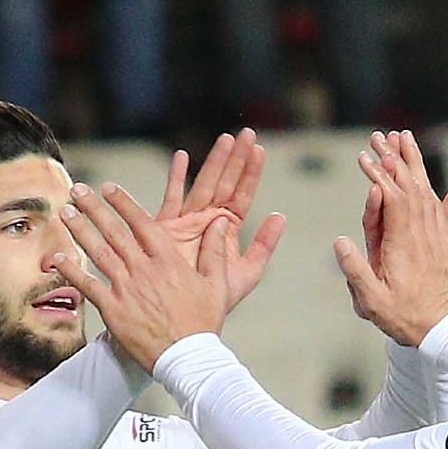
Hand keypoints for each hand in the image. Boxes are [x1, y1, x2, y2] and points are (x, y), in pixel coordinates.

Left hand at [54, 180, 247, 366]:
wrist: (188, 360)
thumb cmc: (203, 325)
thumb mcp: (217, 285)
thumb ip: (215, 251)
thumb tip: (221, 221)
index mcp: (168, 260)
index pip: (141, 222)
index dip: (123, 202)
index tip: (108, 188)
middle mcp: (143, 269)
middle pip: (114, 231)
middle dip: (93, 207)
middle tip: (77, 190)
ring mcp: (126, 289)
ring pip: (98, 252)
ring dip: (80, 230)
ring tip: (65, 213)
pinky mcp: (113, 310)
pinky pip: (87, 286)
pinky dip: (71, 271)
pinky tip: (57, 258)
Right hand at [155, 129, 287, 313]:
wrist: (185, 315)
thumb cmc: (215, 300)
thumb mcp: (247, 274)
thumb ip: (264, 246)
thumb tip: (281, 216)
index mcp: (228, 229)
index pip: (243, 195)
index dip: (251, 173)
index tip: (260, 150)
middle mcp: (208, 220)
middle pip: (225, 183)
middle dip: (236, 159)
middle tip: (246, 134)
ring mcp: (188, 221)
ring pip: (203, 184)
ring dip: (214, 162)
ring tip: (225, 139)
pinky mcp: (166, 227)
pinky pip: (171, 199)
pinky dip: (176, 179)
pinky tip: (182, 158)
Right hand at [334, 128, 447, 346]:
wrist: (439, 328)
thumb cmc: (402, 316)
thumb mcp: (371, 299)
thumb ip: (355, 270)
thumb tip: (340, 240)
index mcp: (400, 242)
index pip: (389, 197)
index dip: (377, 175)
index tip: (364, 156)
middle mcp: (420, 231)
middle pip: (407, 184)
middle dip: (392, 158)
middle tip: (378, 135)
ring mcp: (436, 233)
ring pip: (426, 188)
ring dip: (414, 162)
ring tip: (404, 137)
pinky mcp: (445, 238)